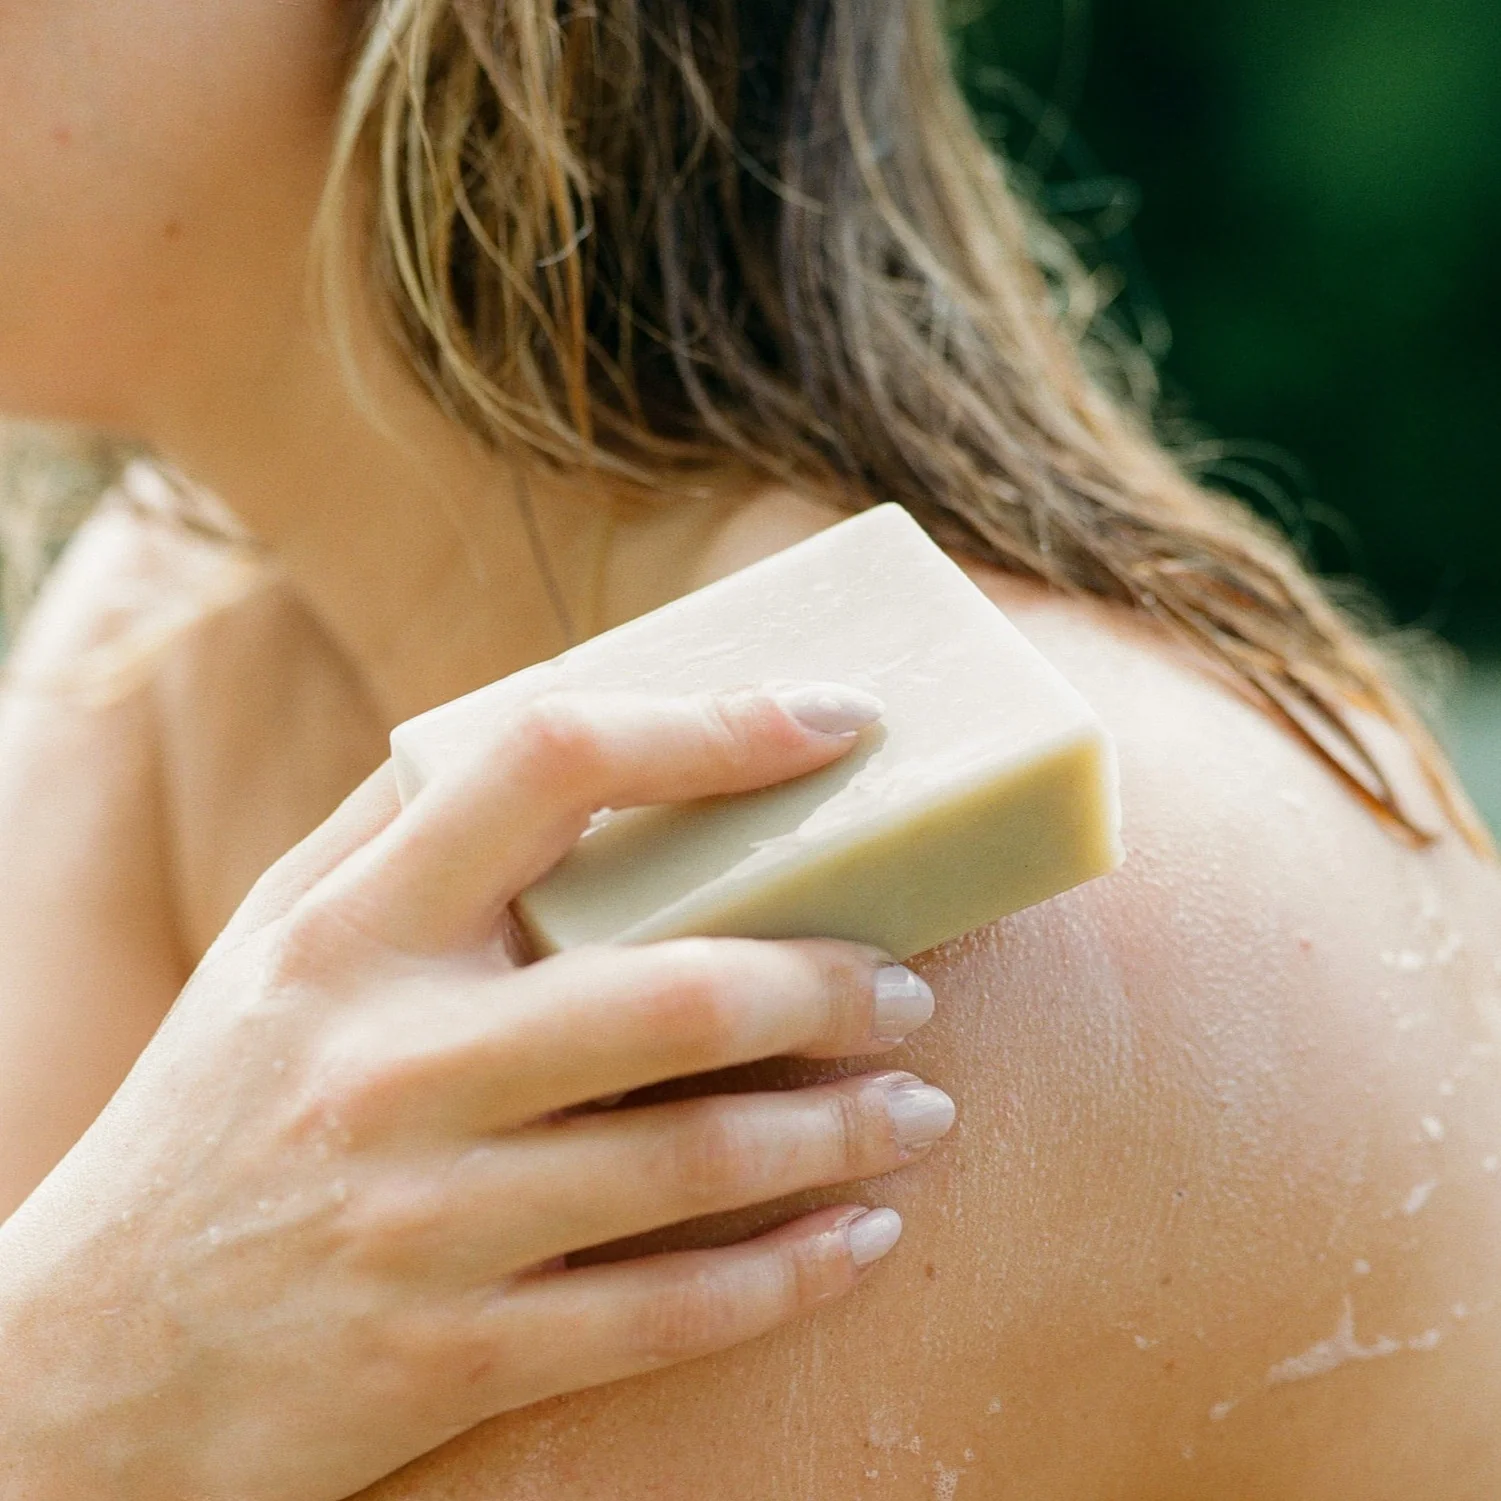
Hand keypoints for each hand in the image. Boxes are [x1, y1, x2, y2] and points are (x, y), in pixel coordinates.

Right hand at [0, 683, 951, 1500]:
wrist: (85, 1369)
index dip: (712, 730)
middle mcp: (389, 1063)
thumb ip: (397, 829)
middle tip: (914, 982)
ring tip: (926, 1103)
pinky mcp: (448, 1360)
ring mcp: (422, 1221)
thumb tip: (567, 726)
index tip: (836, 724)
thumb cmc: (214, 1114)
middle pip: (673, 990)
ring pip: (694, 1161)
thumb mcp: (275, 947)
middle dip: (830, 979)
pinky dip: (788, 1276)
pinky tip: (861, 1240)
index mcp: (350, 932)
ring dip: (843, 1128)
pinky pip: (663, 1316)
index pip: (547, 769)